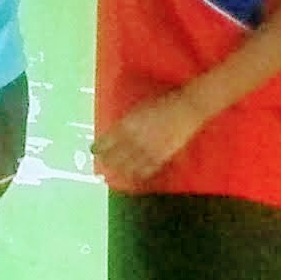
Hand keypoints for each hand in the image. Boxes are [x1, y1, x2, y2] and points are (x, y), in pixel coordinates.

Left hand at [91, 94, 205, 186]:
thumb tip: (117, 130)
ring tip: (113, 176)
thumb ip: (127, 121)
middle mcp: (134, 140)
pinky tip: (134, 178)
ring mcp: (148, 150)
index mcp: (127, 125)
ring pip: (129, 166)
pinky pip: (147, 170)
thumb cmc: (163, 101)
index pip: (107, 141)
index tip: (94, 151)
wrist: (186, 108)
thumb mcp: (139, 107)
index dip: (99, 148)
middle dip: (107, 163)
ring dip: (120, 172)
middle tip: (101, 168)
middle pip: (115, 157)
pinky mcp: (162, 157)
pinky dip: (139, 175)